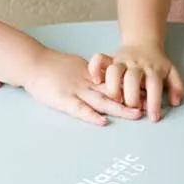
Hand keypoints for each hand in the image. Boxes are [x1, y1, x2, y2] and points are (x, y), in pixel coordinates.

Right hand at [24, 49, 143, 125]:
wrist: (32, 62)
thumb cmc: (50, 65)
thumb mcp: (75, 65)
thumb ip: (88, 73)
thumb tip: (101, 78)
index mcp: (90, 74)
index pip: (115, 81)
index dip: (132, 87)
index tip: (148, 91)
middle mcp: (87, 82)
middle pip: (114, 91)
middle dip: (133, 98)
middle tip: (150, 104)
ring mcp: (75, 91)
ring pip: (101, 101)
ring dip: (119, 108)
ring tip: (136, 114)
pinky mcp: (63, 100)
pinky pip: (79, 109)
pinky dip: (91, 116)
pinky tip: (103, 121)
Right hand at [88, 43, 183, 121]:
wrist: (143, 41)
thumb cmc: (156, 63)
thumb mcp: (171, 72)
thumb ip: (176, 87)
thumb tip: (175, 102)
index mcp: (152, 69)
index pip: (154, 85)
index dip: (154, 102)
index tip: (153, 117)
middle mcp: (136, 65)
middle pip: (132, 78)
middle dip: (131, 96)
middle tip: (132, 109)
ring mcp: (122, 61)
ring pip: (114, 70)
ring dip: (112, 86)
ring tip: (114, 99)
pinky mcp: (110, 59)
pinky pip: (99, 59)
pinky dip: (95, 68)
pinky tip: (95, 80)